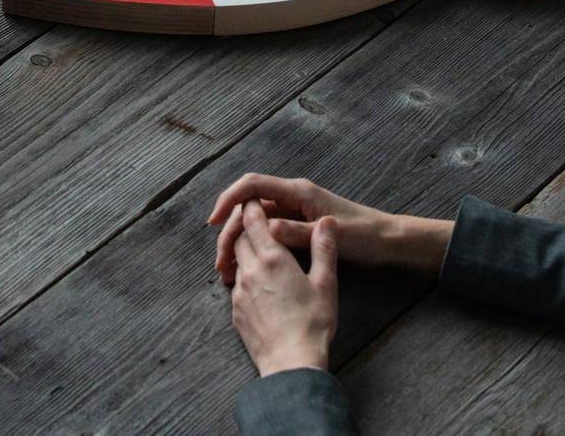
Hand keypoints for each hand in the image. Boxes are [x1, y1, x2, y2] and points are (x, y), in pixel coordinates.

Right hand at [208, 174, 450, 283]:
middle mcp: (291, 198)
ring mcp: (293, 211)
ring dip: (239, 243)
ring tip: (227, 272)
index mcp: (297, 192)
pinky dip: (254, 249)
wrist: (386, 240)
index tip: (214, 222)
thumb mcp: (331, 237)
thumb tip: (268, 228)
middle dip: (230, 231)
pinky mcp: (296, 226)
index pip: (252, 186)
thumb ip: (299, 232)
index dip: (229, 200)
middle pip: (248, 208)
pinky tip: (246, 270)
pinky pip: (267, 234)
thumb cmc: (363, 235)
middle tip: (220, 263)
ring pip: (255, 224)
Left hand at [230, 201, 338, 377]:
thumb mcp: (326, 283)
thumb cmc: (312, 323)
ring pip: (237, 262)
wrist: (291, 363)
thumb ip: (324, 248)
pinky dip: (245, 278)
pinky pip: (237, 286)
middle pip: (240, 238)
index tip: (257, 201)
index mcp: (273, 258)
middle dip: (247, 229)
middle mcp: (251, 270)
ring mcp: (240, 292)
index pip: (254, 220)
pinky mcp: (236, 312)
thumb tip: (327, 221)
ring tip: (260, 255)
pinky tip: (260, 286)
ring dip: (244, 253)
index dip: (254, 207)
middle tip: (259, 226)